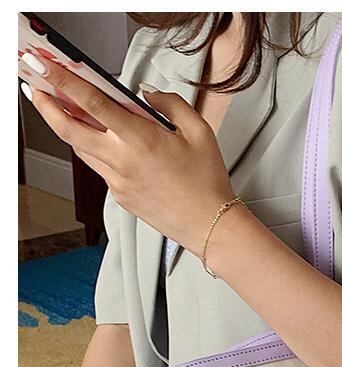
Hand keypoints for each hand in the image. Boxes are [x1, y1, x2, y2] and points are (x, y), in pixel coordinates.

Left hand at [24, 61, 232, 255]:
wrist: (208, 226)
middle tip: (37, 89)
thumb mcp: (197, 129)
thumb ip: (169, 103)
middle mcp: (122, 162)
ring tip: (61, 107)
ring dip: (68, 127)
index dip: (66, 84)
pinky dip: (93, 147)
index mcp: (140, 140)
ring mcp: (117, 182)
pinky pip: (99, 166)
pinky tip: (97, 136)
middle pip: (70, 132)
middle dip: (48, 108)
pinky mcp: (119, 196)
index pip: (93, 105)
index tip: (49, 69)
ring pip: (81, 149)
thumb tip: (146, 95)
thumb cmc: (206, 182)